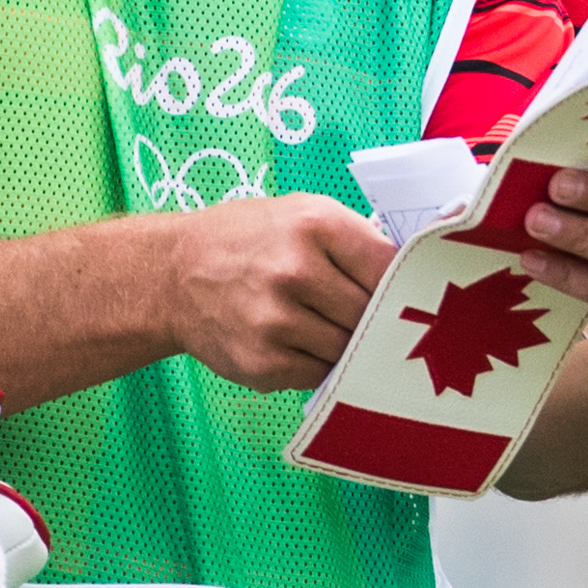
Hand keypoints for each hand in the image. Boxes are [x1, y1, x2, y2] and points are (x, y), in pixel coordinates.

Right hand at [165, 194, 395, 391]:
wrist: (173, 275)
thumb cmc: (248, 240)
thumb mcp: (303, 213)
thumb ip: (357, 240)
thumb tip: (414, 271)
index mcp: (315, 225)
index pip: (390, 267)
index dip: (403, 284)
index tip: (409, 294)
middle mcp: (295, 272)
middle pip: (372, 314)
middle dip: (374, 317)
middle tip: (368, 314)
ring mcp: (277, 323)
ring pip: (349, 349)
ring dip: (347, 344)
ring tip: (325, 324)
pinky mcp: (263, 364)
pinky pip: (319, 374)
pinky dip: (318, 363)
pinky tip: (299, 342)